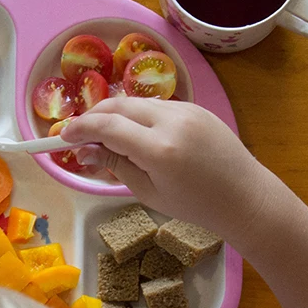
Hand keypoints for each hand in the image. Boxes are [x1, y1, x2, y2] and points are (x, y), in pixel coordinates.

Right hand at [61, 97, 268, 235]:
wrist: (244, 196)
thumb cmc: (195, 205)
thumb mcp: (148, 192)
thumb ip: (115, 166)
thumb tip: (83, 152)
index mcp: (159, 149)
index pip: (107, 126)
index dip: (79, 129)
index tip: (63, 138)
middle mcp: (172, 121)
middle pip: (118, 105)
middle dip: (93, 116)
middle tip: (79, 136)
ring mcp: (186, 109)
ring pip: (136, 102)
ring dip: (114, 115)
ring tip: (104, 138)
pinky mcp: (196, 107)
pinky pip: (156, 105)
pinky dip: (137, 115)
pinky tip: (134, 135)